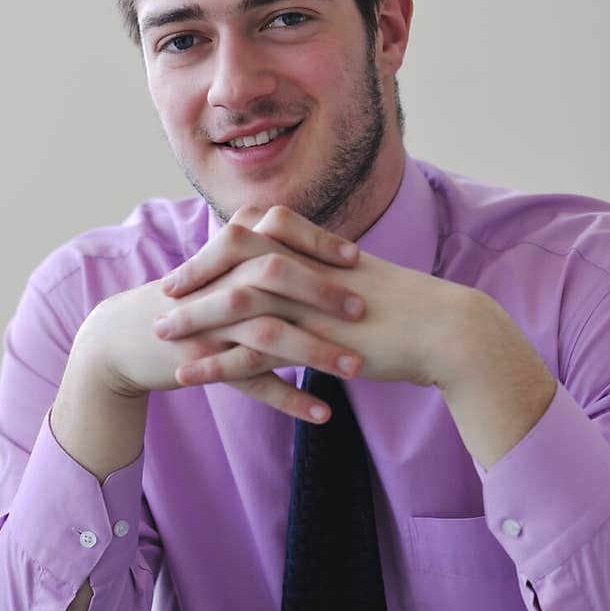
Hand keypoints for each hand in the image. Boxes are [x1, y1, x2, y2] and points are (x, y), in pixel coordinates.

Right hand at [74, 206, 366, 421]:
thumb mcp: (216, 265)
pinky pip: (251, 383)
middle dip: (321, 292)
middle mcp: (218, 284)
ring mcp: (210, 326)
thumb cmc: (183, 299)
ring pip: (268, 333)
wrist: (125, 337)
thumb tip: (309, 238)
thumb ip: (256, 247)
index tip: (356, 257)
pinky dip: (289, 399)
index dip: (318, 242)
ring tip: (356, 370)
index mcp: (226, 253)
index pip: (277, 231)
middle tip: (362, 310)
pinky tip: (322, 414)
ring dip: (315, 352)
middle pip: (274, 275)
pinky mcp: (203, 365)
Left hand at [155, 204, 469, 390]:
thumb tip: (312, 272)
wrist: (447, 331)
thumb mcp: (366, 277)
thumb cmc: (413, 309)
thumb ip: (331, 270)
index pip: (251, 234)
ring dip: (194, 320)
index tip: (191, 264)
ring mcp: (309, 304)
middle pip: (233, 262)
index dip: (215, 249)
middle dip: (194, 277)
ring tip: (162, 335)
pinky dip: (216, 364)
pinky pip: (252, 354)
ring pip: (235, 306)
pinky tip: (190, 376)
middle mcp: (307, 269)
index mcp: (317, 249)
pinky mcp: (314, 342)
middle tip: (164, 293)